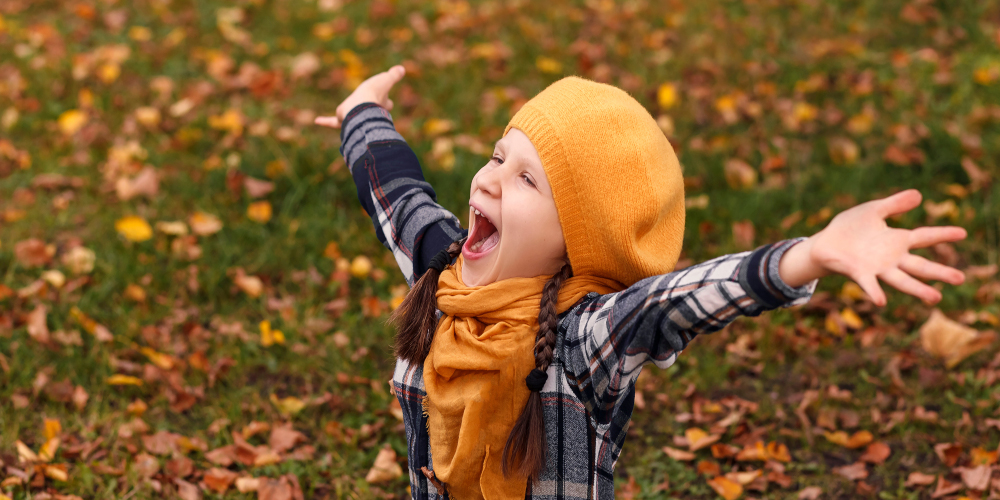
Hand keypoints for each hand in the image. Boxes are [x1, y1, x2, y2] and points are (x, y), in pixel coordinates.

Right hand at [314, 65, 405, 128]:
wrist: (360, 107)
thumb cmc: (373, 94)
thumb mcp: (385, 80)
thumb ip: (394, 75)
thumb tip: (402, 69)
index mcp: (379, 104)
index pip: (387, 104)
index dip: (387, 102)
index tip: (390, 102)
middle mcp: (368, 113)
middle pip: (372, 113)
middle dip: (372, 112)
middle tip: (369, 111)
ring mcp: (354, 117)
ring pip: (352, 119)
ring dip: (348, 119)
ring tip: (346, 118)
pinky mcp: (342, 119)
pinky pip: (333, 121)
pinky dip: (325, 121)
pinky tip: (316, 121)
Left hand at [778, 189, 966, 305]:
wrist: (825, 242)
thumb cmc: (850, 227)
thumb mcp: (874, 210)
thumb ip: (895, 204)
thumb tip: (919, 195)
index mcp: (897, 240)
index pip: (925, 237)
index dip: (943, 235)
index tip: (963, 233)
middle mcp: (891, 258)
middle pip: (920, 266)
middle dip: (940, 273)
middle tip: (961, 278)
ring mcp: (877, 268)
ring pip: (902, 281)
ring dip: (918, 289)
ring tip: (936, 298)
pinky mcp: (859, 274)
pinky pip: (869, 284)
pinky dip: (875, 292)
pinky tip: (882, 301)